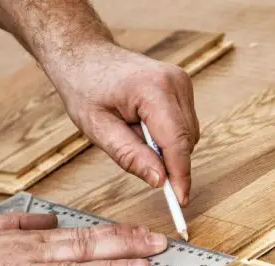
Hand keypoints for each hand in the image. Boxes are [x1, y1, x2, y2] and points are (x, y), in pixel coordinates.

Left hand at [46, 41, 198, 205]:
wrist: (85, 54)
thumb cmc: (85, 86)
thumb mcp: (97, 128)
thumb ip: (130, 156)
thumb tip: (159, 180)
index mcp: (153, 89)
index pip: (177, 142)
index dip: (180, 175)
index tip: (180, 201)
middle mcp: (175, 82)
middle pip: (186, 141)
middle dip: (168, 160)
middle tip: (136, 161)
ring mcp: (182, 82)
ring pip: (188, 135)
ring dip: (166, 147)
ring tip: (132, 133)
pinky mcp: (182, 86)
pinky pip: (185, 125)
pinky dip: (167, 135)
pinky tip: (142, 125)